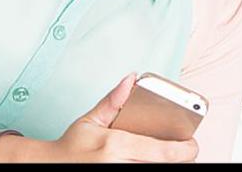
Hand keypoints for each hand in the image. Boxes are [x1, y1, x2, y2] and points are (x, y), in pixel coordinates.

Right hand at [0, 74, 198, 162]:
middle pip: (166, 166)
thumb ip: (113, 101)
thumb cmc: (71, 147)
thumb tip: (131, 80)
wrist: (49, 167)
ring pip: (158, 171)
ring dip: (166, 164)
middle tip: (184, 150)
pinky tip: (153, 161)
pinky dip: (153, 167)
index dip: (186, 150)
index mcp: (116, 146)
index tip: (192, 144)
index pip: (164, 152)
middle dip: (180, 159)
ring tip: (167, 157)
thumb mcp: (90, 121)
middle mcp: (120, 166)